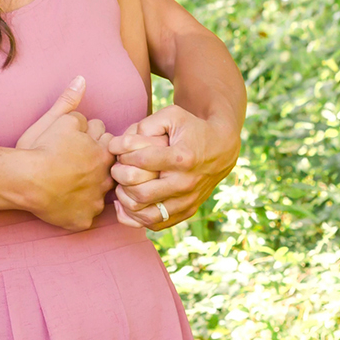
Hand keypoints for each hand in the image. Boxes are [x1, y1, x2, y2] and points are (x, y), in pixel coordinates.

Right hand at [11, 77, 114, 231]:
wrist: (25, 180)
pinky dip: (77, 209)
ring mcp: (95, 200)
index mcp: (102, 151)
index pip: (103, 136)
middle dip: (94, 160)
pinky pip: (85, 214)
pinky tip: (64, 202)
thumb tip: (82, 79)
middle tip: (71, 160)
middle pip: (105, 164)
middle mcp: (104, 176)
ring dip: (89, 185)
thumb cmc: (38, 148)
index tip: (73, 140)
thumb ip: (70, 101)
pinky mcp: (83, 219)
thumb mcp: (55, 120)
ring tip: (68, 181)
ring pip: (99, 190)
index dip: (87, 135)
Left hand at [105, 105, 240, 229]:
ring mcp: (187, 201)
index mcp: (183, 158)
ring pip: (145, 214)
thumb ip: (146, 124)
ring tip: (122, 186)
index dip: (122, 153)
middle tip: (117, 168)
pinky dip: (136, 217)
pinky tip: (128, 202)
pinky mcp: (187, 211)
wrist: (222, 148)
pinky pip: (155, 224)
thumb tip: (122, 144)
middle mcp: (185, 183)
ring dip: (125, 201)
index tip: (117, 147)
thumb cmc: (192, 129)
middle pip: (140, 192)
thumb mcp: (173, 115)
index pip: (141, 161)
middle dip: (120, 179)